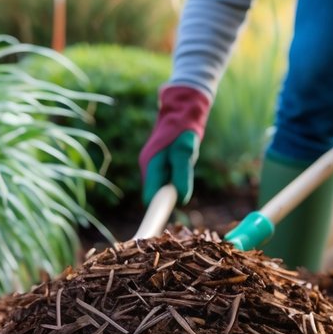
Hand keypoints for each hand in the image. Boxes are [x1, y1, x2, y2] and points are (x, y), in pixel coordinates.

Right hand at [139, 85, 210, 203]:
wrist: (180, 110)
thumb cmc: (183, 130)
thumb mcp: (185, 152)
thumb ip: (183, 175)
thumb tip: (182, 200)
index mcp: (151, 165)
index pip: (150, 198)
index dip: (157, 211)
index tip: (163, 222)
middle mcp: (147, 167)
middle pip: (155, 194)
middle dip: (169, 195)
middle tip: (183, 183)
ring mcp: (150, 165)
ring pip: (161, 186)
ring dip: (173, 185)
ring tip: (183, 168)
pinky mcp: (156, 164)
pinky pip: (164, 179)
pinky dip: (173, 179)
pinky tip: (181, 166)